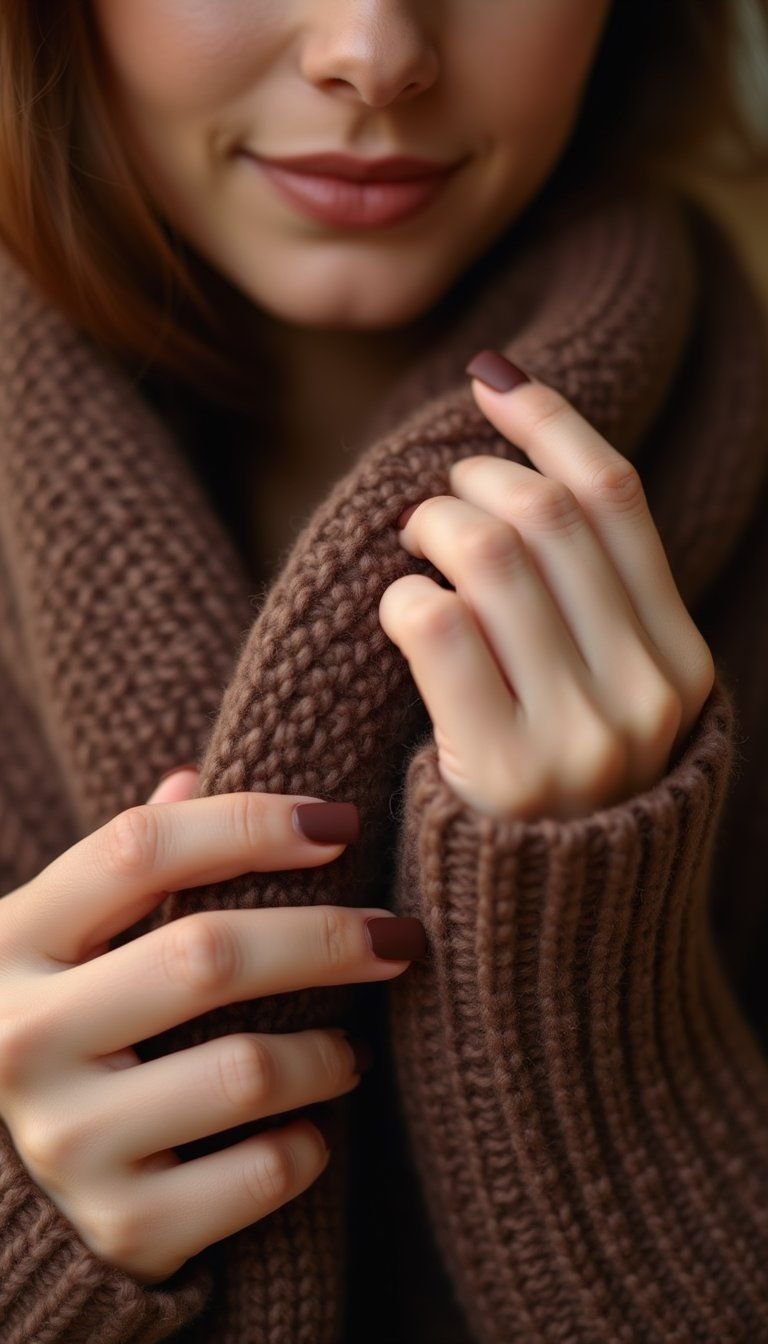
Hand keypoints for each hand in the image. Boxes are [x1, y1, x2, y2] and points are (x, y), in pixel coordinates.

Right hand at [0, 767, 424, 1284]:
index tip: (340, 822)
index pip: (136, 848)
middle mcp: (21, 1039)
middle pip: (206, 956)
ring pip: (247, 1070)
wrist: (3, 1192)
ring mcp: (64, 1141)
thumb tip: (193, 775)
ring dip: (329, 1051)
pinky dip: (309, 1146)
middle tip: (398, 936)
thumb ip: (132, 862)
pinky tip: (312, 1127)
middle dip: (328, 937)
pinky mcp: (119, 1225)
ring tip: (353, 1045)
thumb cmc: (70, 1022)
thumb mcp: (69, 936)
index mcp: (13, 940)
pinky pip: (260, 1174)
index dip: (248, 822)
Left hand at [379, 355, 714, 820]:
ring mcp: (584, 734)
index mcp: (683, 664)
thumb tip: (523, 469)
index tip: (491, 382)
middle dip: (475, 480)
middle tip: (439, 498)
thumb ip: (594, 611)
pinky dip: (403, 595)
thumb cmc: (561, 805)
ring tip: (416, 549)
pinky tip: (399, 614)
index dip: (548, 423)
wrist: (552, 942)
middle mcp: (647, 693)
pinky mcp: (506, 770)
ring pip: (491, 555)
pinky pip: (437, 624)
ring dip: (433, 527)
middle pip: (546, 516)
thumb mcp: (613, 705)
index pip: (616, 500)